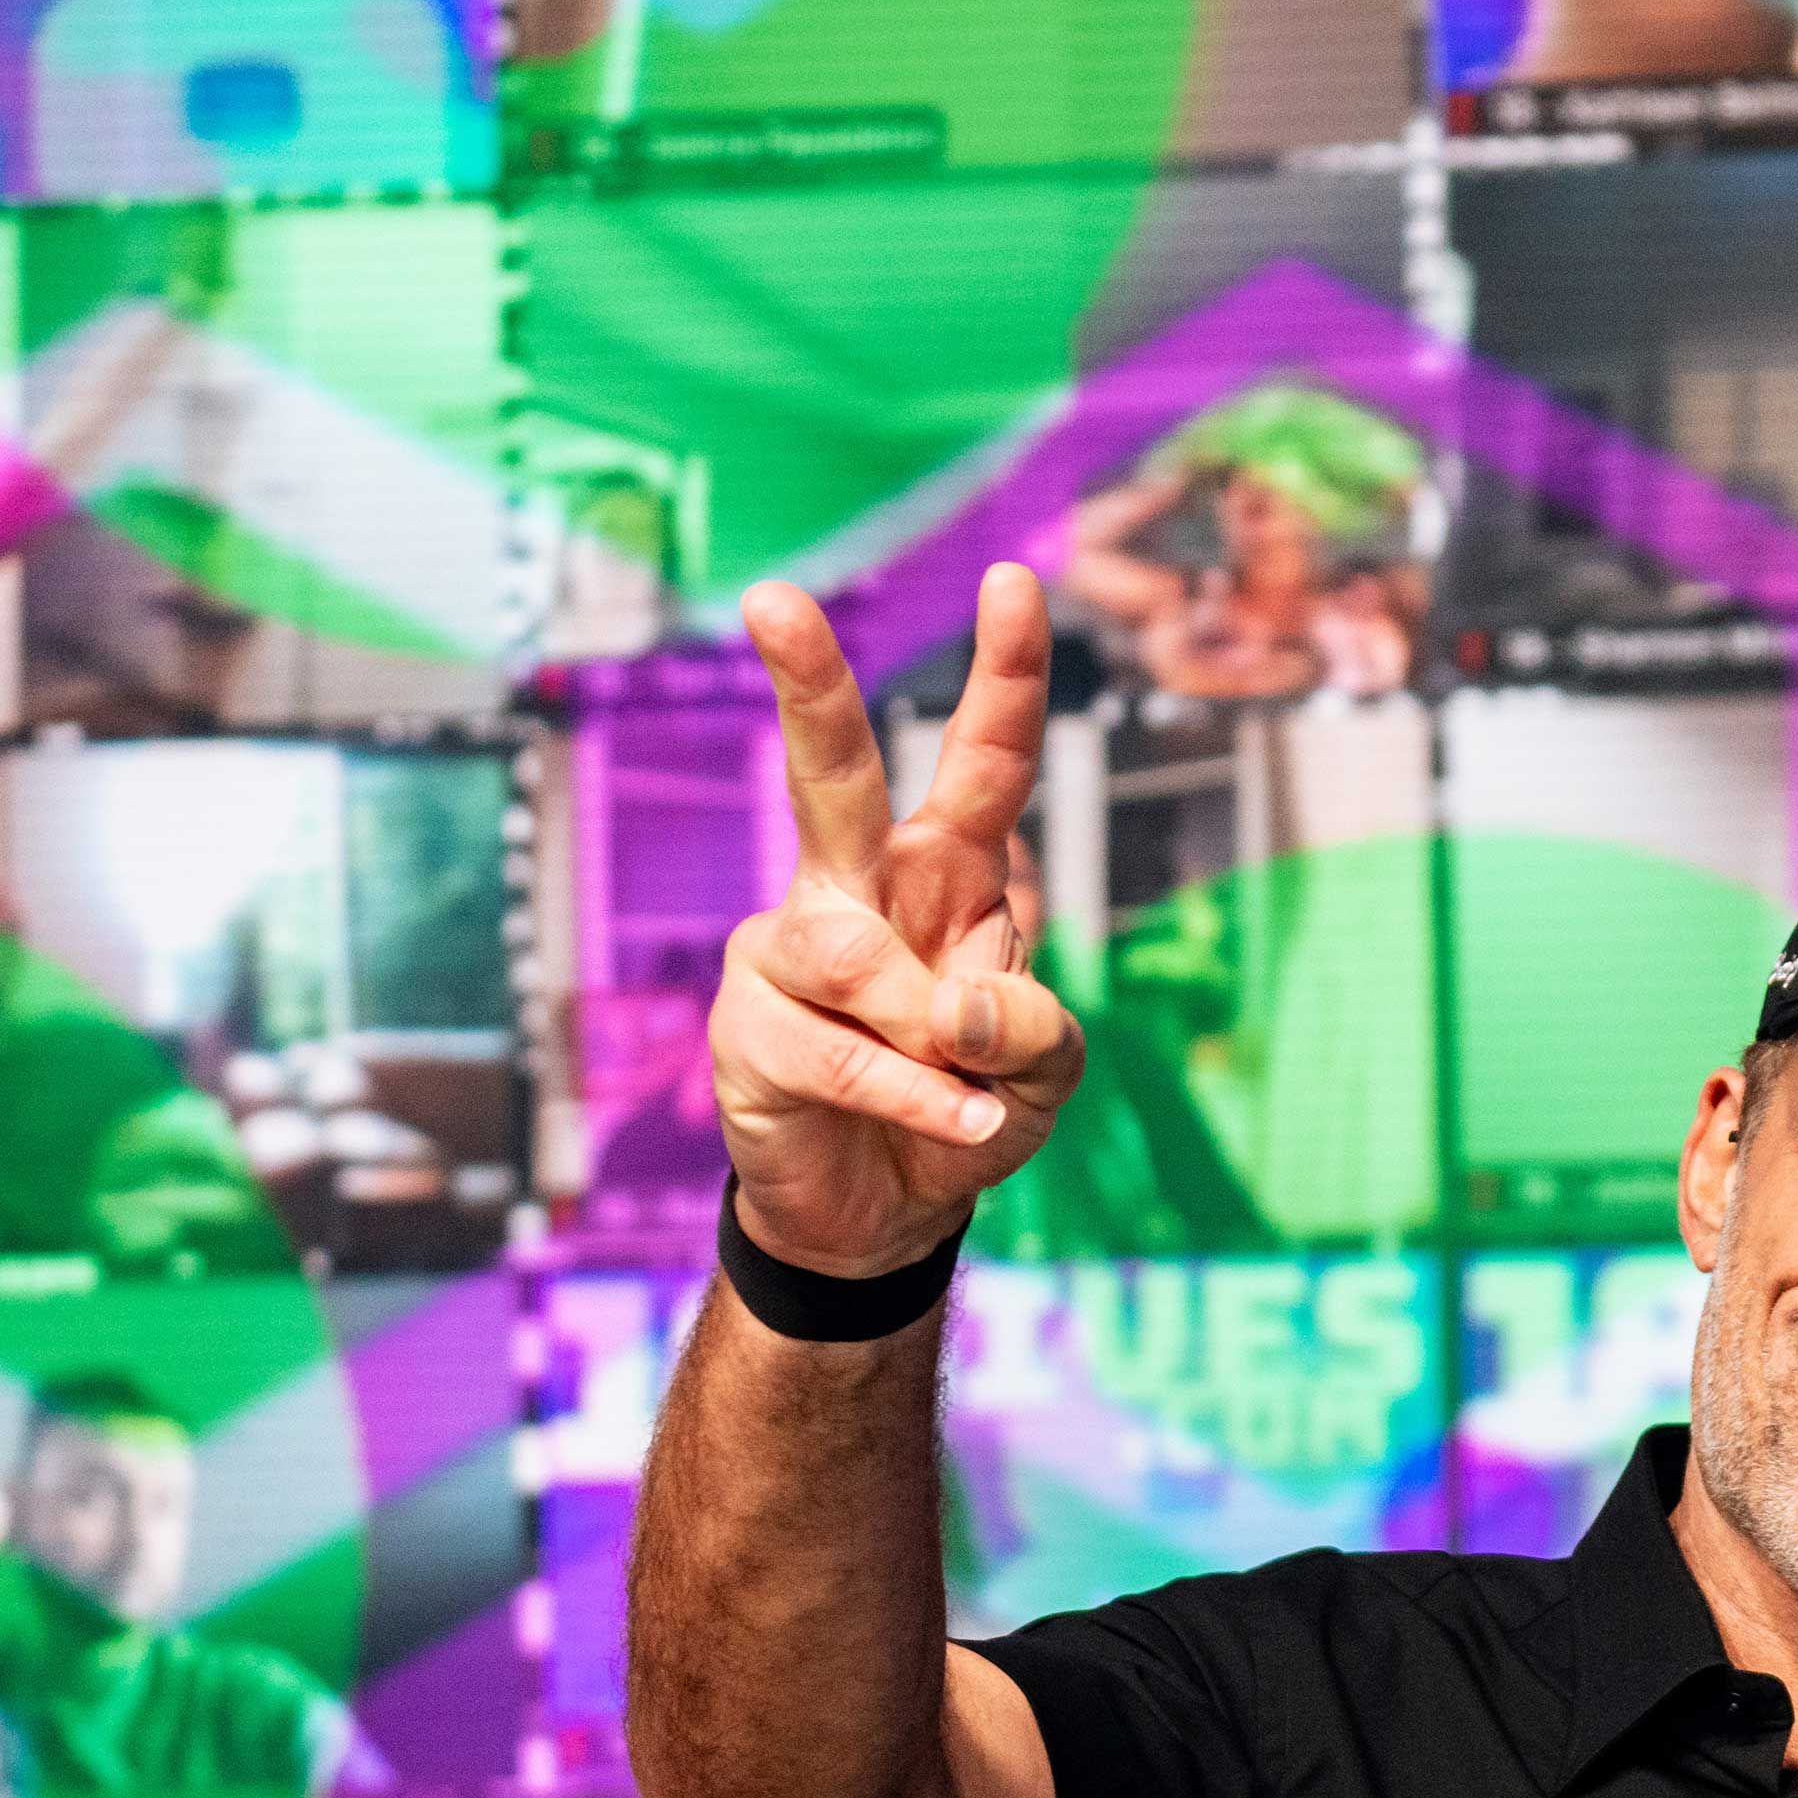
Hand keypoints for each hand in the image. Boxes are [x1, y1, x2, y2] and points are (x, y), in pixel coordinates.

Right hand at [704, 567, 1083, 1282]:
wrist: (883, 1217)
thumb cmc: (968, 1110)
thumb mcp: (1046, 1076)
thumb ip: (1036, 1028)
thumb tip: (961, 1005)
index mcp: (948, 875)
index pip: (981, 763)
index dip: (1004, 675)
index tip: (1011, 580)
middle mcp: (860, 888)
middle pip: (834, 773)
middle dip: (807, 686)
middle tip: (771, 597)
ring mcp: (794, 951)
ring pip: (855, 954)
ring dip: (928, 1036)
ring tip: (965, 1091)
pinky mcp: (751, 1025)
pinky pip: (839, 1048)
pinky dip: (912, 1095)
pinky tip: (957, 1121)